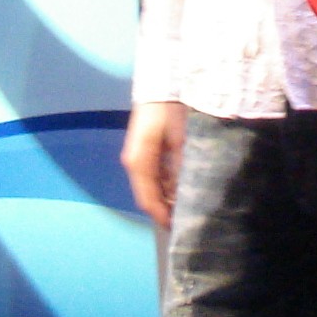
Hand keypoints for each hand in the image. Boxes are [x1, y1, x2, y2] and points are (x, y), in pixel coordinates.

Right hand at [122, 99, 187, 227]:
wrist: (161, 88)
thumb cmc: (171, 113)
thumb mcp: (179, 142)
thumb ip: (179, 169)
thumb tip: (182, 194)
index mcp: (139, 163)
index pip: (148, 199)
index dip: (161, 216)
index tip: (177, 228)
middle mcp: (133, 164)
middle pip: (146, 196)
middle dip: (163, 210)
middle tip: (183, 221)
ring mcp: (135, 158)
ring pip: (148, 188)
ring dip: (163, 199)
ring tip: (183, 209)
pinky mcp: (141, 153)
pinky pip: (150, 177)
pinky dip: (163, 187)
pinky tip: (178, 191)